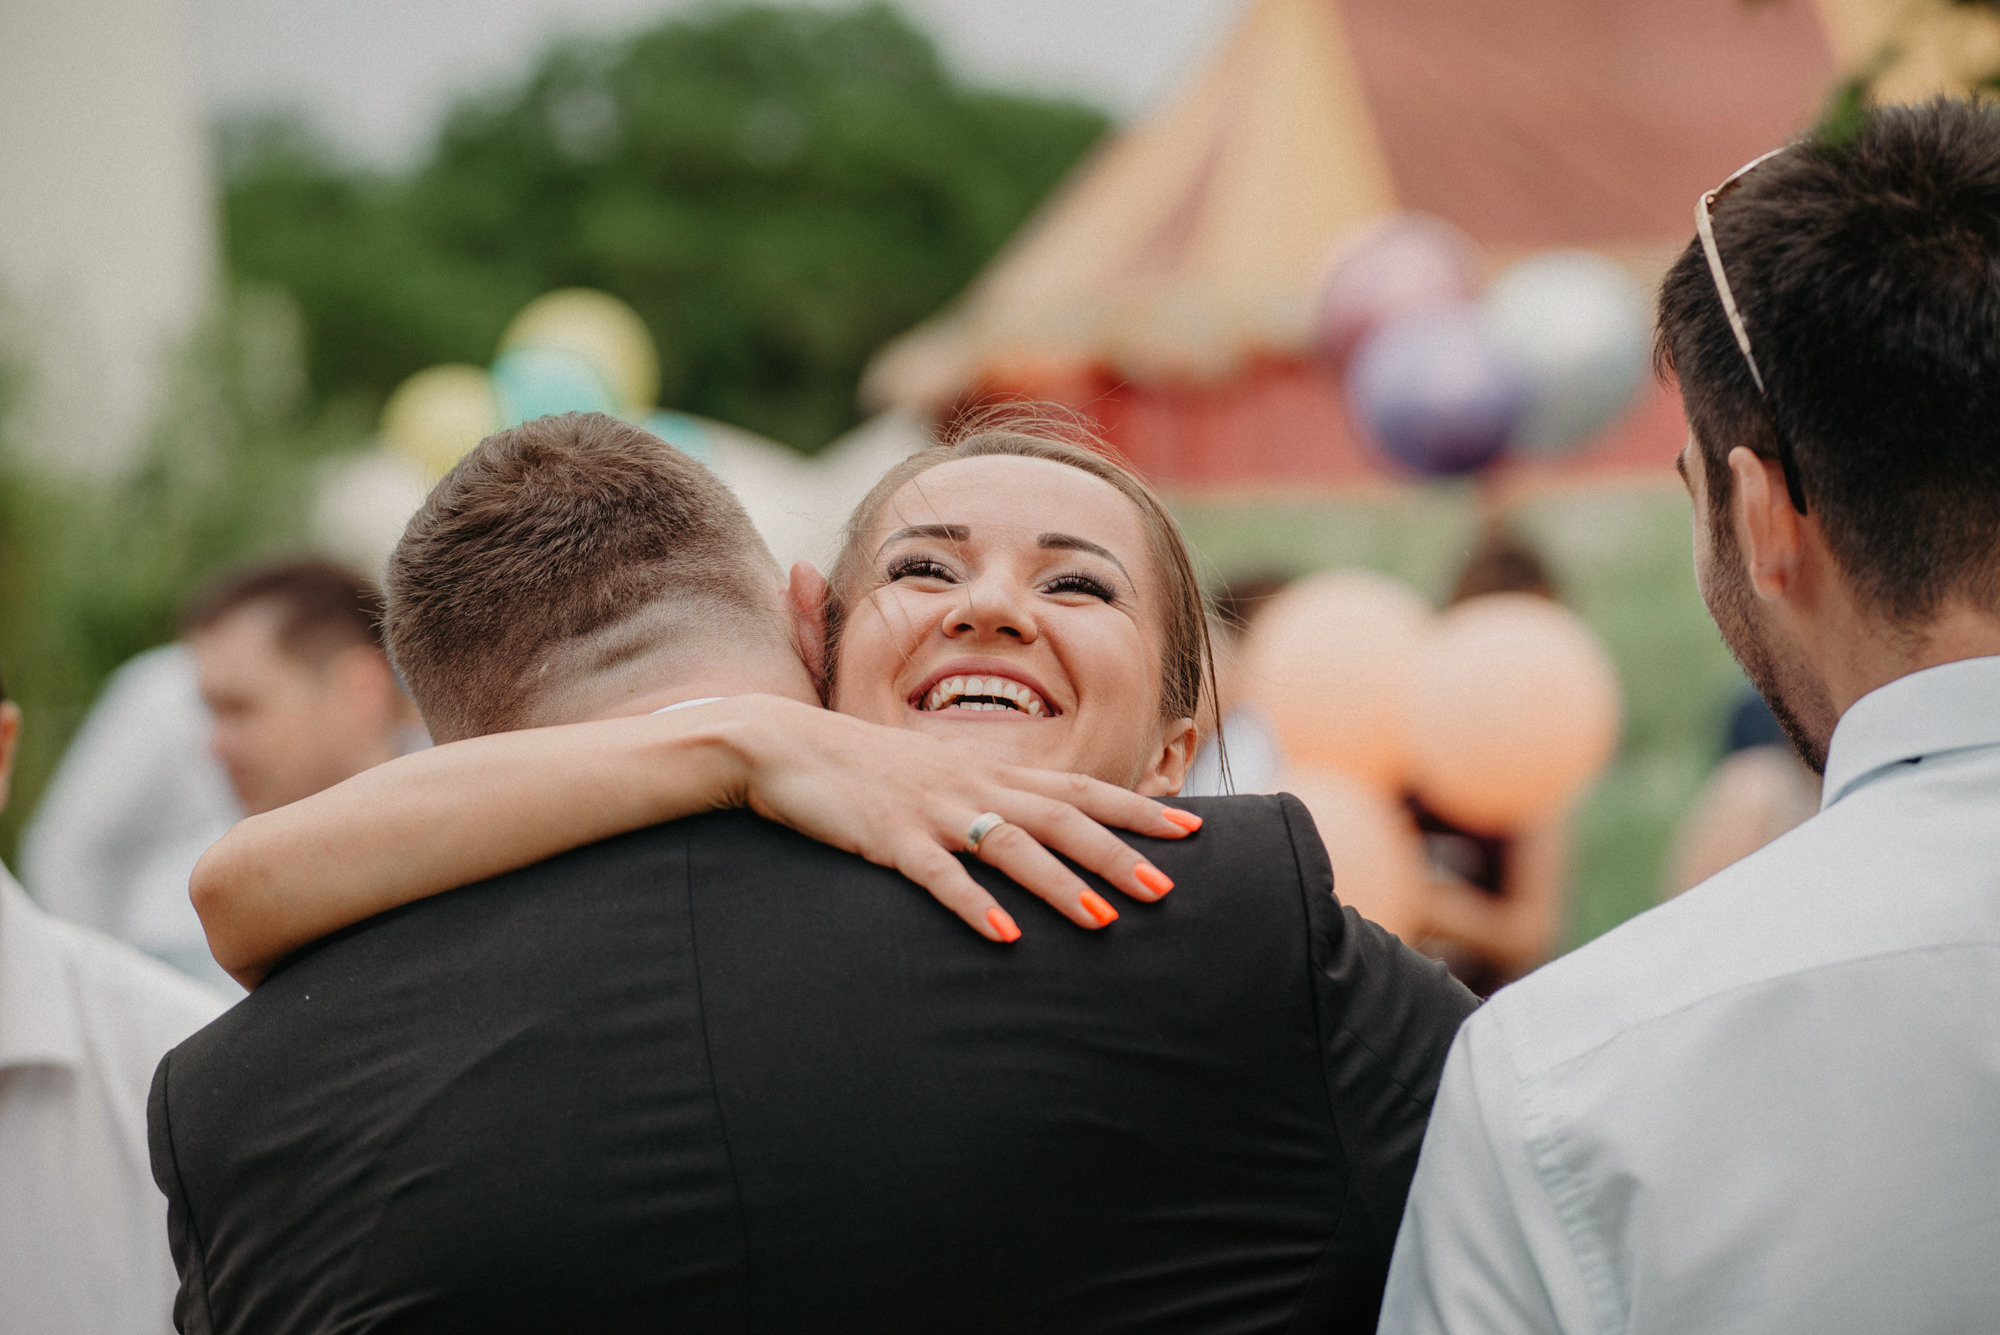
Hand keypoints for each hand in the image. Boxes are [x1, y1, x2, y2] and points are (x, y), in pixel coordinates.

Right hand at [717, 697, 1201, 941]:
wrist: (780, 744)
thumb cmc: (860, 769)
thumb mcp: (932, 780)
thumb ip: (981, 803)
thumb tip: (1029, 834)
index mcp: (986, 773)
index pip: (1080, 789)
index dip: (1137, 811)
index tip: (1192, 831)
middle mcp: (971, 786)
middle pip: (1062, 819)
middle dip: (1119, 854)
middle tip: (1170, 889)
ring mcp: (930, 811)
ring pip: (1010, 847)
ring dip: (1060, 885)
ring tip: (1104, 921)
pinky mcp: (888, 838)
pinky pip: (939, 876)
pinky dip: (974, 906)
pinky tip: (1005, 937)